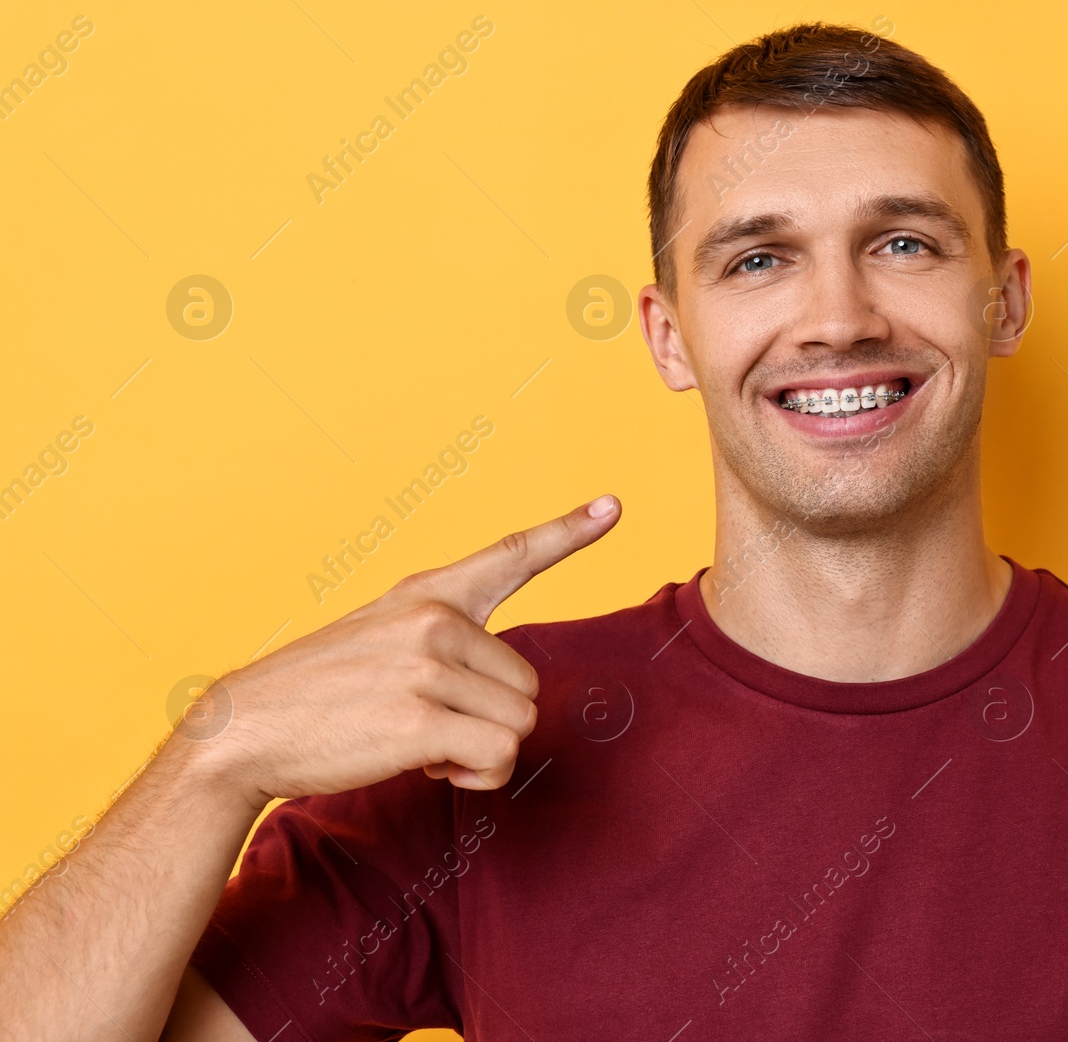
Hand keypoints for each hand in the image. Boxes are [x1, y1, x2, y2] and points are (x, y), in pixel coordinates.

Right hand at [185, 496, 620, 807]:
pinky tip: (430, 764)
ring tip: (425, 744)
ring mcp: (427, 665)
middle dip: (492, 720)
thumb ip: (443, 641)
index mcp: (426, 595)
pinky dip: (476, 776)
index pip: (510, 555)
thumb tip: (507, 691)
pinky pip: (499, 755)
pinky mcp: (421, 717)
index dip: (566, 532)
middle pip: (529, 684)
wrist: (241, 732)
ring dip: (483, 751)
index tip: (612, 506)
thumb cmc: (318, 696)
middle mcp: (434, 619)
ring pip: (520, 723)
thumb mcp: (379, 639)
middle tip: (431, 727)